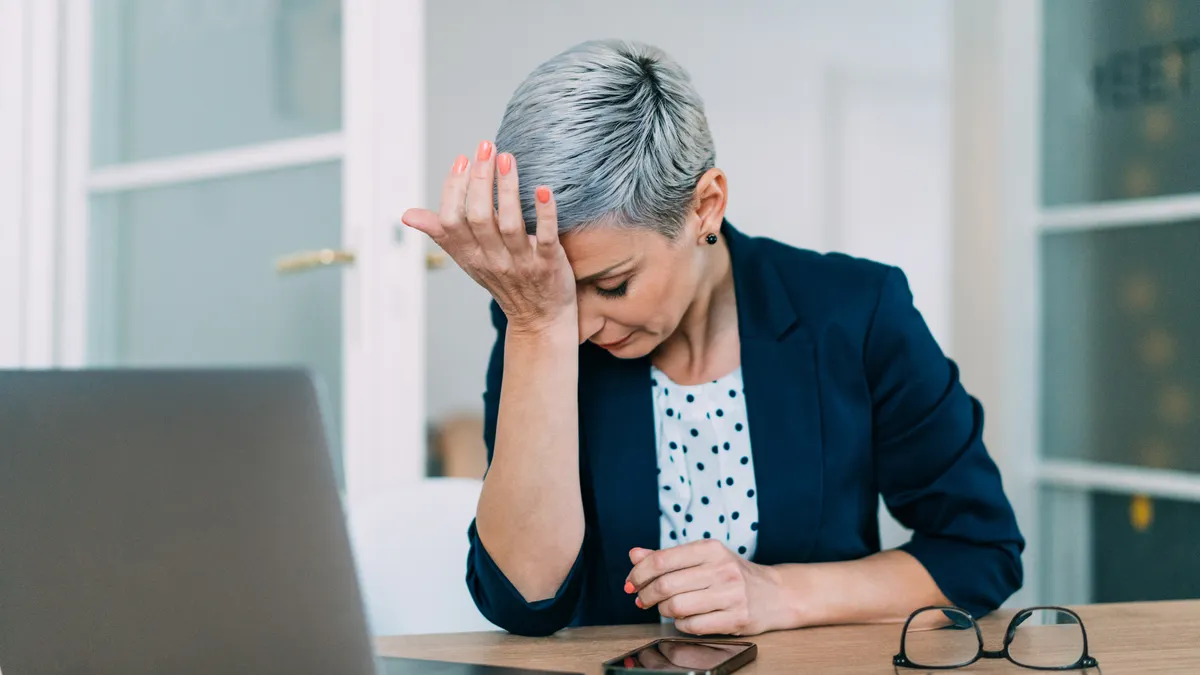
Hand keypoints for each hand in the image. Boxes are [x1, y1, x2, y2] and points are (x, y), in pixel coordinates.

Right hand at [401, 141, 575, 333]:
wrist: (539, 319)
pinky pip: (546, 237)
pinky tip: (543, 189)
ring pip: (510, 224)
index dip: (454, 188)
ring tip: (507, 158)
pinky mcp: (548, 265)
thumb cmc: (503, 281)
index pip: (452, 220)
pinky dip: (545, 213)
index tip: (462, 158)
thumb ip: (443, 235)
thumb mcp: (468, 261)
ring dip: (507, 189)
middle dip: (480, 179)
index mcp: (469, 255)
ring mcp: (521, 263)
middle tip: (486, 147)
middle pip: (479, 218)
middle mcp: (492, 259)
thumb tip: (407, 215)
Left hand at [625, 541, 796, 635]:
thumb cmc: (732, 574)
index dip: (639, 573)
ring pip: (677, 607)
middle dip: (647, 595)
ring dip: (664, 611)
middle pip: (666, 585)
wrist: (774, 593)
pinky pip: (693, 626)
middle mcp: (721, 569)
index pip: (662, 560)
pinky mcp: (736, 618)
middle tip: (642, 599)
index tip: (632, 583)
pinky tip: (684, 619)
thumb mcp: (703, 557)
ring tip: (666, 608)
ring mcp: (731, 595)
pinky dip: (681, 624)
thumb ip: (668, 557)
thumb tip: (634, 555)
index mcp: (710, 549)